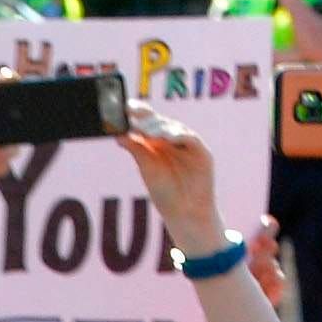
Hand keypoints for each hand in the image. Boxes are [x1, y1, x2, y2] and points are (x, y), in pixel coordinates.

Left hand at [117, 105, 228, 255]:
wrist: (184, 214)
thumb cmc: (165, 193)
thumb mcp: (147, 168)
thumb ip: (136, 150)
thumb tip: (119, 134)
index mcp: (158, 141)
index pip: (148, 120)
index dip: (138, 111)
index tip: (126, 107)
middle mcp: (173, 139)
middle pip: (160, 121)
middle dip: (148, 120)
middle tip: (136, 122)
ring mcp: (188, 145)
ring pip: (175, 128)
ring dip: (161, 128)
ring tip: (148, 132)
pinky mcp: (202, 153)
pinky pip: (191, 139)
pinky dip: (180, 136)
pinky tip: (168, 138)